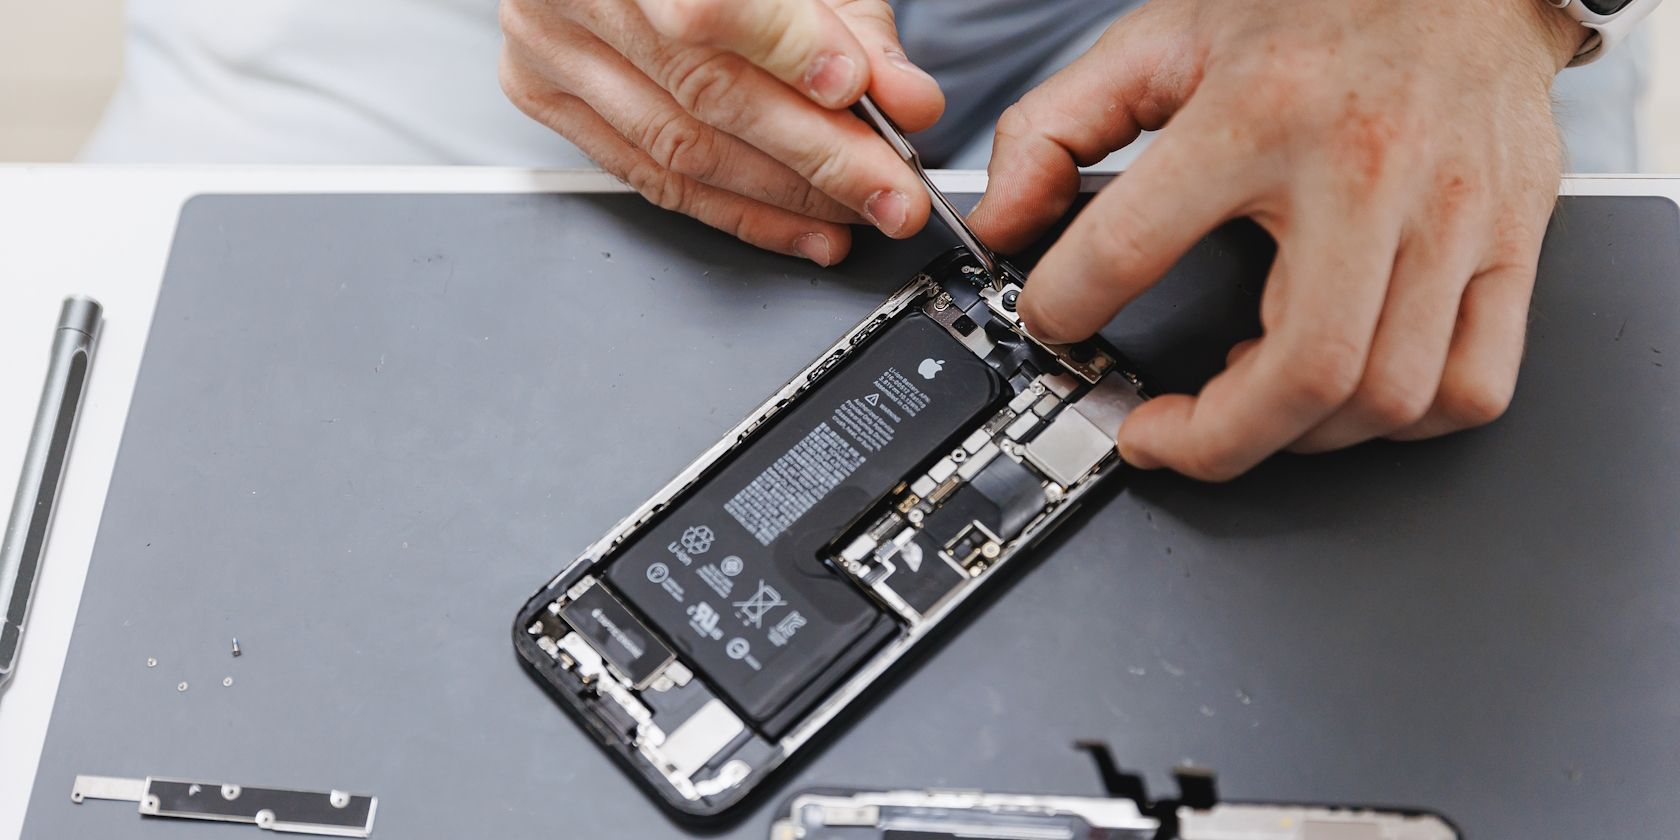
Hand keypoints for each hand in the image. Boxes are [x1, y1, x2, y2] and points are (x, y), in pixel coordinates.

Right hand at [499, 0, 943, 264]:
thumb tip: (908, 101)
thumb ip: (852, 27)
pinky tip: (796, 227)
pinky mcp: (544, 95)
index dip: (787, 50)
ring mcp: (548, 45)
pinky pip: (649, 177)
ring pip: (678, 149)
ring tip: (856, 214)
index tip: (855, 89)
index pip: (705, 6)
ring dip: (783, 198)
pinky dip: (735, 211)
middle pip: (704, 91)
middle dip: (815, 152)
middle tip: (887, 187)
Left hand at [970, 0, 1580, 480]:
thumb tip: (998, 217)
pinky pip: (1473, 385)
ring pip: (1387, 395)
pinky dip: (1401, 422)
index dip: (1068, 308)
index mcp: (1259, 114)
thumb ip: (1055, 127)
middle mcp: (1364, 171)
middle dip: (1211, 439)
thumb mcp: (1158, 41)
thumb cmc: (1313, 6)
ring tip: (1243, 407)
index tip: (1054, 327)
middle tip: (1157, 436)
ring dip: (1298, 435)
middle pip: (1302, 370)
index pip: (1134, 246)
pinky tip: (1345, 392)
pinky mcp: (1512, 243)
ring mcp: (1452, 216)